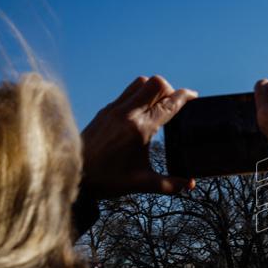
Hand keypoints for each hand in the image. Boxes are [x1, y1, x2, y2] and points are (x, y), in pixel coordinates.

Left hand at [81, 75, 197, 197]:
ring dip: (153, 89)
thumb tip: (190, 185)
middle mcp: (127, 113)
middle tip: (174, 104)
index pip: (169, 103)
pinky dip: (139, 95)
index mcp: (140, 129)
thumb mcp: (141, 183)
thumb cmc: (107, 180)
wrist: (73, 175)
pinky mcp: (105, 111)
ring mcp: (114, 109)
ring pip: (140, 82)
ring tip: (158, 105)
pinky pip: (127, 92)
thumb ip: (170, 184)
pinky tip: (140, 112)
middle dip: (170, 90)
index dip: (186, 97)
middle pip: (156, 83)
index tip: (194, 96)